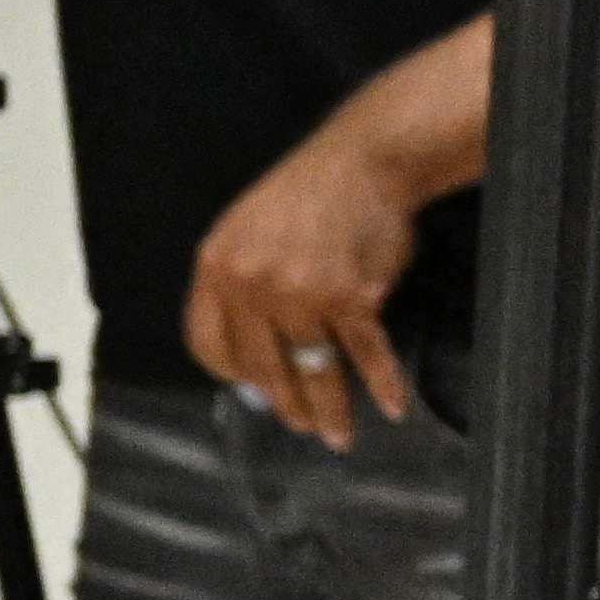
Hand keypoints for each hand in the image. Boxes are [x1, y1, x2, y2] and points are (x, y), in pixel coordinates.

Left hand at [185, 139, 423, 445]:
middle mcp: (253, 284)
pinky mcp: (352, 297)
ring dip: (329, 410)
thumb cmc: (308, 195)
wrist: (361, 164)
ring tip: (336, 435)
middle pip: (262, 366)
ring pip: (313, 369)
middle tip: (300, 425)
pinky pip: (365, 355)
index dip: (230, 374)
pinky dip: (382, 384)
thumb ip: (241, 280)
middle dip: (284, 405)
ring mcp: (303, 293)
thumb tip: (260, 341)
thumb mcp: (247, 229)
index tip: (250, 390)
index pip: (208, 342)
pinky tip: (392, 405)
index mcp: (217, 266)